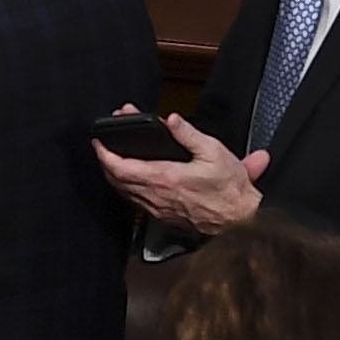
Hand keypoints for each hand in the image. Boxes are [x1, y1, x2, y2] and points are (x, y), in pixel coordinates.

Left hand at [96, 110, 262, 230]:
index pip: (121, 168)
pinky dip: (127, 188)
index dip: (105, 154)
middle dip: (106, 161)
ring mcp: (159, 210)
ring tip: (112, 159)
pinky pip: (136, 202)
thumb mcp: (214, 152)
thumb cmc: (230, 190)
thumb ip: (189, 134)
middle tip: (102, 146)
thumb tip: (172, 119)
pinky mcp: (164, 218)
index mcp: (165, 179)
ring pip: (125, 193)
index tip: (98, 142)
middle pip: (117, 181)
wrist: (241, 220)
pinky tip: (132, 179)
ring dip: (115, 176)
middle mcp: (157, 197)